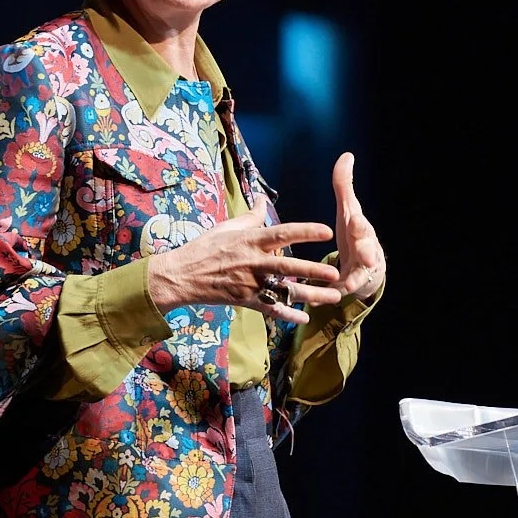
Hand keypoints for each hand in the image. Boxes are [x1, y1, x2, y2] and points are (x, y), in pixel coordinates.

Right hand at [146, 195, 342, 323]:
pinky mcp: (245, 300)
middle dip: (312, 270)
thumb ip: (251, 216)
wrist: (182, 275)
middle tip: (335, 273)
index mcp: (250, 240)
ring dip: (310, 295)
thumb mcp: (228, 227)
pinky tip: (305, 318)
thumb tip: (262, 199)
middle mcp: (253, 262)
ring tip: (332, 296)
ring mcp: (250, 283)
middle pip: (287, 267)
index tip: (327, 231)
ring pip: (284, 291)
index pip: (282, 233)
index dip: (305, 232)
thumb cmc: (205, 247)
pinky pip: (270, 309)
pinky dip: (287, 315)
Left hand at [331, 152, 385, 301]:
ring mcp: (362, 271)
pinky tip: (323, 299)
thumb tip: (346, 155)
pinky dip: (335, 295)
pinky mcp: (352, 287)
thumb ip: (344, 186)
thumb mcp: (348, 211)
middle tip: (366, 259)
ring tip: (347, 286)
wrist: (366, 268)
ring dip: (353, 280)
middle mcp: (366, 250)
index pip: (362, 225)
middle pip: (368, 252)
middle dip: (367, 254)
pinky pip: (343, 293)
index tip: (356, 222)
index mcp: (361, 230)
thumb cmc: (354, 235)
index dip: (360, 225)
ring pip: (360, 276)